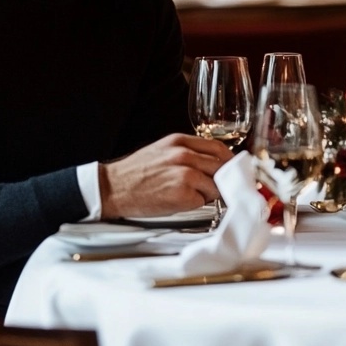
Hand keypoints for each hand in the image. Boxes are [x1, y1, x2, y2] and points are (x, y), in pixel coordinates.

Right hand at [98, 133, 232, 219]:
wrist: (113, 188)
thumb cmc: (136, 172)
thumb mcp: (162, 150)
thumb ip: (188, 152)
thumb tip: (211, 162)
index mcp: (180, 141)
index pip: (218, 147)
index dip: (228, 160)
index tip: (232, 168)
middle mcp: (185, 155)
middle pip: (222, 165)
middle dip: (225, 178)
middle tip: (221, 186)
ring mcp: (185, 174)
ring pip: (216, 184)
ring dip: (210, 192)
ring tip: (192, 195)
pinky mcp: (183, 194)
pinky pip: (203, 200)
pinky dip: (198, 204)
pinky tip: (182, 201)